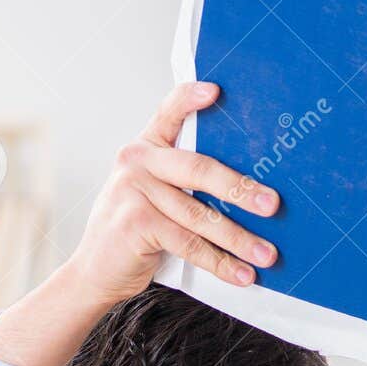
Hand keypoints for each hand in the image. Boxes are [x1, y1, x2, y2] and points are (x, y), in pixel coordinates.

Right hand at [67, 80, 280, 307]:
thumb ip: (182, 185)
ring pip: (199, 215)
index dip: (190, 98)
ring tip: (266, 255)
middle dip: (241, 190)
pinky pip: (189, 243)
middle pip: (199, 169)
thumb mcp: (152, 198)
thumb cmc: (133, 235)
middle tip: (272, 205)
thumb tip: (249, 195)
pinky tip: (240, 274)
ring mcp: (134, 191)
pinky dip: (219, 263)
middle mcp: (136, 162)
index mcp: (144, 149)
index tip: (217, 91)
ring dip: (239, 239)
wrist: (93, 273)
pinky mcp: (137, 222)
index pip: (168, 112)